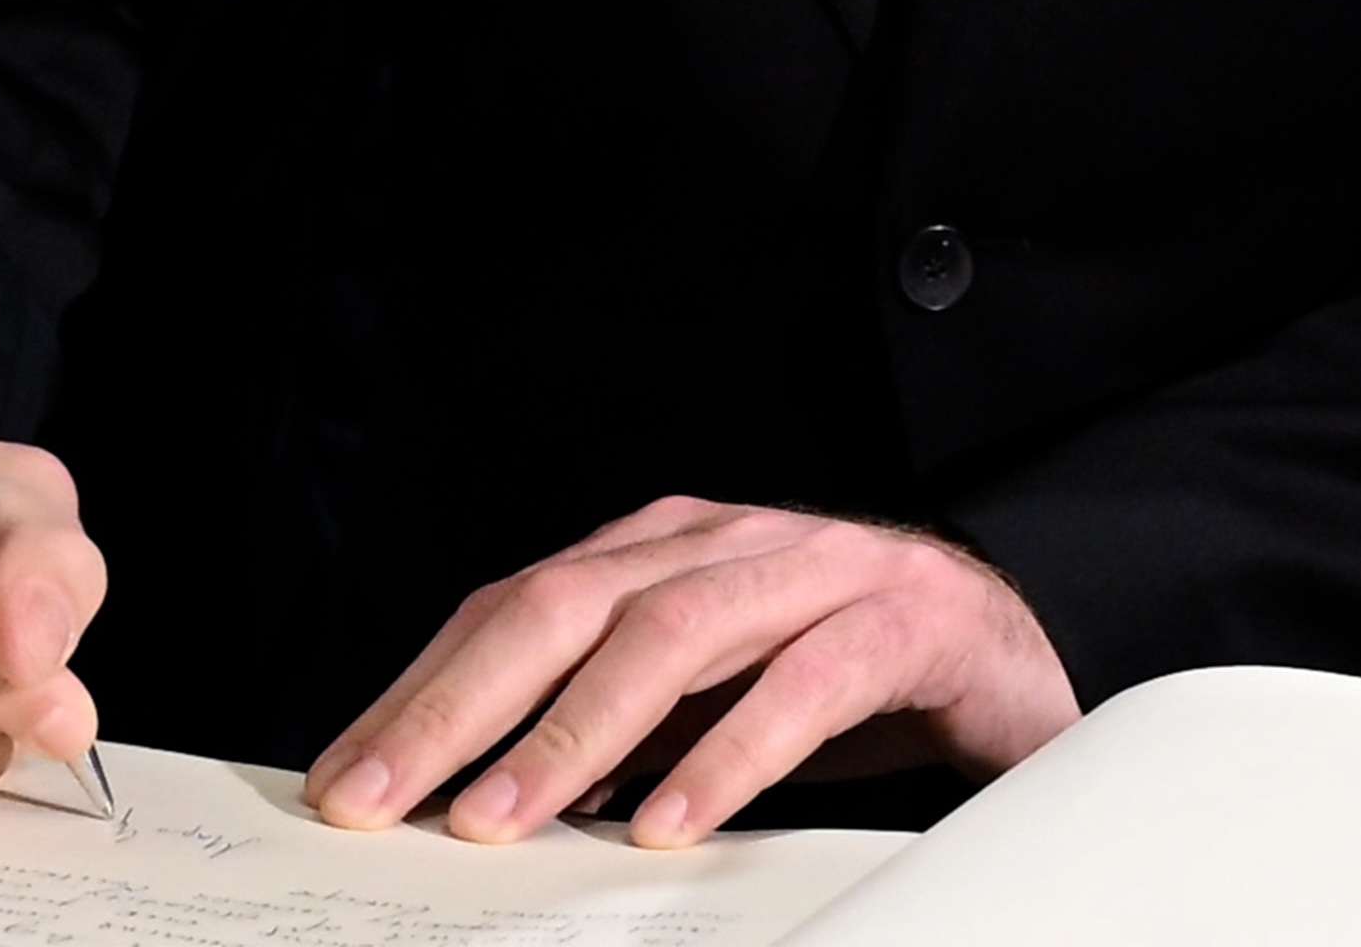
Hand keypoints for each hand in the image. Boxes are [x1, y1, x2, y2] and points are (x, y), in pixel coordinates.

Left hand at [305, 497, 1073, 850]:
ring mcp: (816, 568)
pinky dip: (728, 754)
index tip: (349, 776)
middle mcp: (725, 539)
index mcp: (664, 550)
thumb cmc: (840, 684)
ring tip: (503, 816)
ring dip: (576, 730)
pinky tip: (669, 820)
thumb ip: (610, 731)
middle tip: (387, 795)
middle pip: (568, 604)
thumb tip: (478, 795)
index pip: (515, 606)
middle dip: (463, 702)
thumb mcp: (704, 707)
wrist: (1012, 656)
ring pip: (672, 632)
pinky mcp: (898, 623)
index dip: (424, 687)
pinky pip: (801, 684)